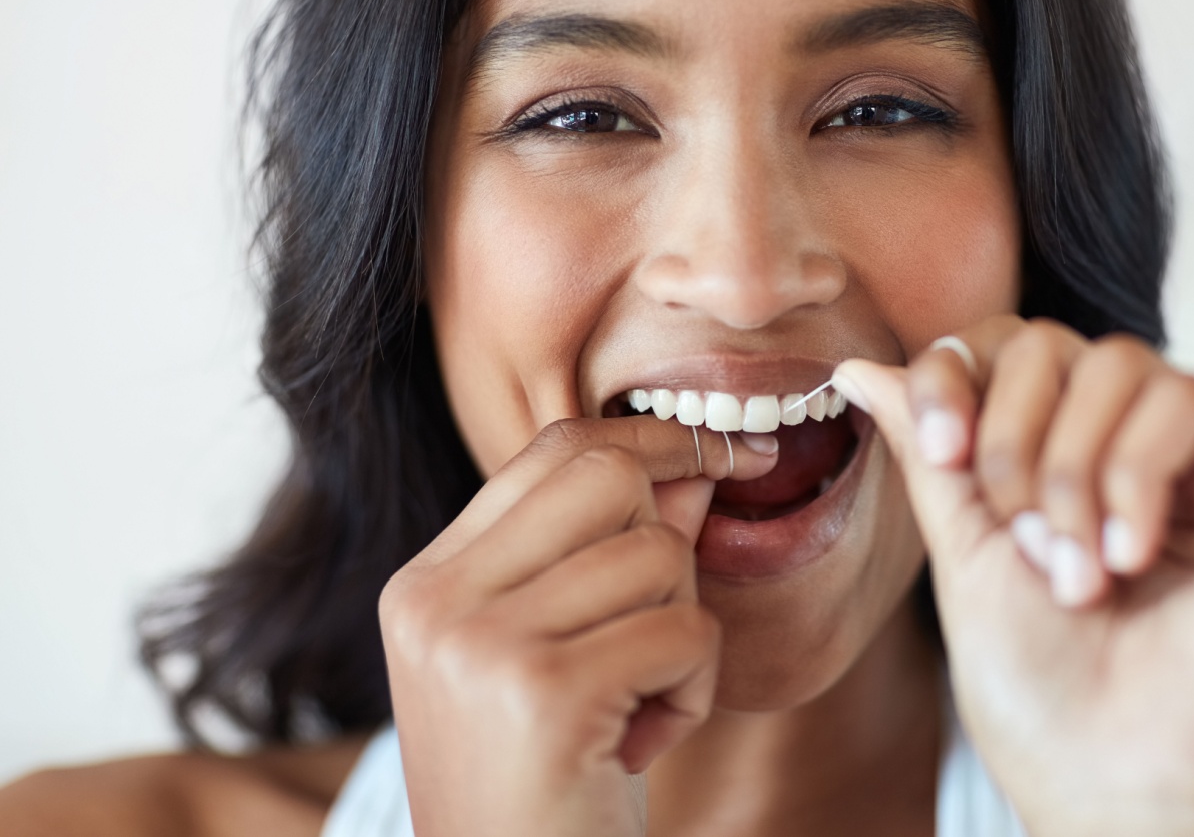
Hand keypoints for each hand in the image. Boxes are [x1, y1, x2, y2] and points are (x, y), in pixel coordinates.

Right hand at [378, 417, 777, 836]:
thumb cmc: (548, 787)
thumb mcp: (571, 655)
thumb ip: (618, 551)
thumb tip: (697, 462)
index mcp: (428, 582)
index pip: (555, 450)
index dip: (652, 440)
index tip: (729, 453)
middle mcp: (437, 600)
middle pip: (608, 475)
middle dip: (669, 544)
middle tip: (654, 636)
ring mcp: (480, 644)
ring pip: (658, 553)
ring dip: (685, 633)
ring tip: (639, 706)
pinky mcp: (544, 693)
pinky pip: (686, 632)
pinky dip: (695, 689)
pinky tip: (641, 745)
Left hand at [833, 316, 1193, 836]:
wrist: (1121, 790)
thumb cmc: (1046, 696)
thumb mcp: (968, 550)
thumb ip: (932, 448)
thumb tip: (859, 366)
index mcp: (1076, 462)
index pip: (1013, 351)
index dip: (961, 374)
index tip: (941, 448)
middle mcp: (1152, 452)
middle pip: (1058, 344)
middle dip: (1012, 437)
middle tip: (1022, 540)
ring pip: (1121, 363)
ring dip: (1070, 470)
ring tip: (1079, 571)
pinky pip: (1186, 399)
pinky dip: (1134, 477)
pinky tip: (1132, 560)